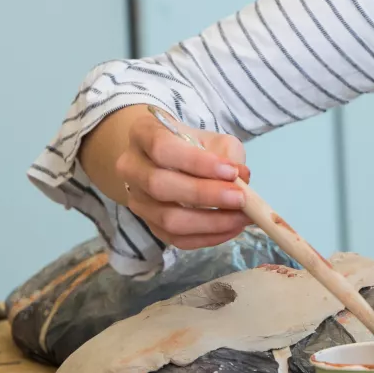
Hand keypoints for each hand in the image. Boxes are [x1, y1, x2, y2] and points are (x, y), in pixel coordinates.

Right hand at [80, 105, 249, 249]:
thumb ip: (228, 156)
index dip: (197, 162)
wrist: (168, 162)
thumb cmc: (195, 147)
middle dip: (204, 195)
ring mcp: (136, 199)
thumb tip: (242, 179)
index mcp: (143, 134)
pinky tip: (232, 228)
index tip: (232, 171)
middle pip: (159, 185)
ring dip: (210, 222)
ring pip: (167, 218)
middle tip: (241, 198)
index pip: (162, 148)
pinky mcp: (148, 224)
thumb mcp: (213, 141)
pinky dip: (207, 237)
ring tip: (242, 217)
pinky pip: (175, 238)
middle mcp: (131, 167)